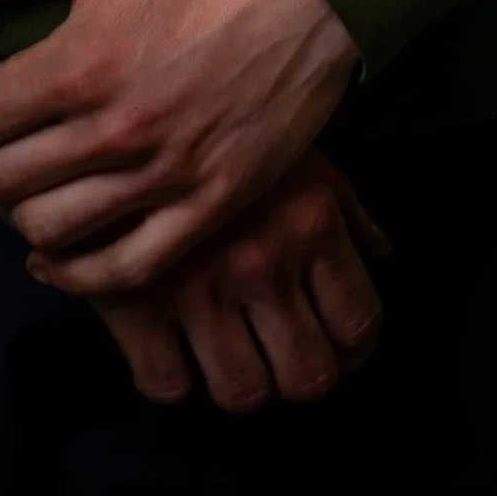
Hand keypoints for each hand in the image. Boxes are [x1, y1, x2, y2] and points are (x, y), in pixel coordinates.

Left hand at [0, 0, 358, 292]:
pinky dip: (77, 273)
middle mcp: (116, 132)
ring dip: (22, 209)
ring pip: (50, 232)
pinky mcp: (210, 206)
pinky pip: (123, 271)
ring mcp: (166, 178)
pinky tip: (57, 253)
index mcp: (79, 62)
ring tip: (28, 175)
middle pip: (0, 183)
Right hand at [85, 152, 392, 414]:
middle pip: (307, 376)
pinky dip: (176, 377)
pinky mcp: (135, 303)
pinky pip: (168, 384)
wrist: (116, 102)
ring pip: (243, 392)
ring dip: (244, 382)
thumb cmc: (221, 123)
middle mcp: (262, 266)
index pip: (358, 325)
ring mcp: (198, 291)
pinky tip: (176, 348)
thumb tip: (379, 256)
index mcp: (309, 225)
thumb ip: (344, 208)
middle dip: (302, 374)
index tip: (339, 344)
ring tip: (235, 357)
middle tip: (286, 355)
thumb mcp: (295, 151)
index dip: (355, 349)